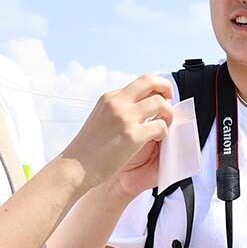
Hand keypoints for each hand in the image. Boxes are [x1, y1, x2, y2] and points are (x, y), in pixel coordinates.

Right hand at [62, 75, 173, 190]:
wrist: (76, 166)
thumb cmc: (88, 149)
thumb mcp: (99, 118)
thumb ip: (117, 110)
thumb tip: (137, 107)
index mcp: (109, 98)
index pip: (140, 82)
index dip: (155, 88)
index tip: (160, 97)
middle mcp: (117, 103)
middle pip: (150, 81)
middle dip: (166, 87)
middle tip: (170, 100)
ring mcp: (125, 118)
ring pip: (160, 103)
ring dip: (168, 113)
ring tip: (165, 124)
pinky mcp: (133, 136)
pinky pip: (160, 126)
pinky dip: (164, 131)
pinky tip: (157, 139)